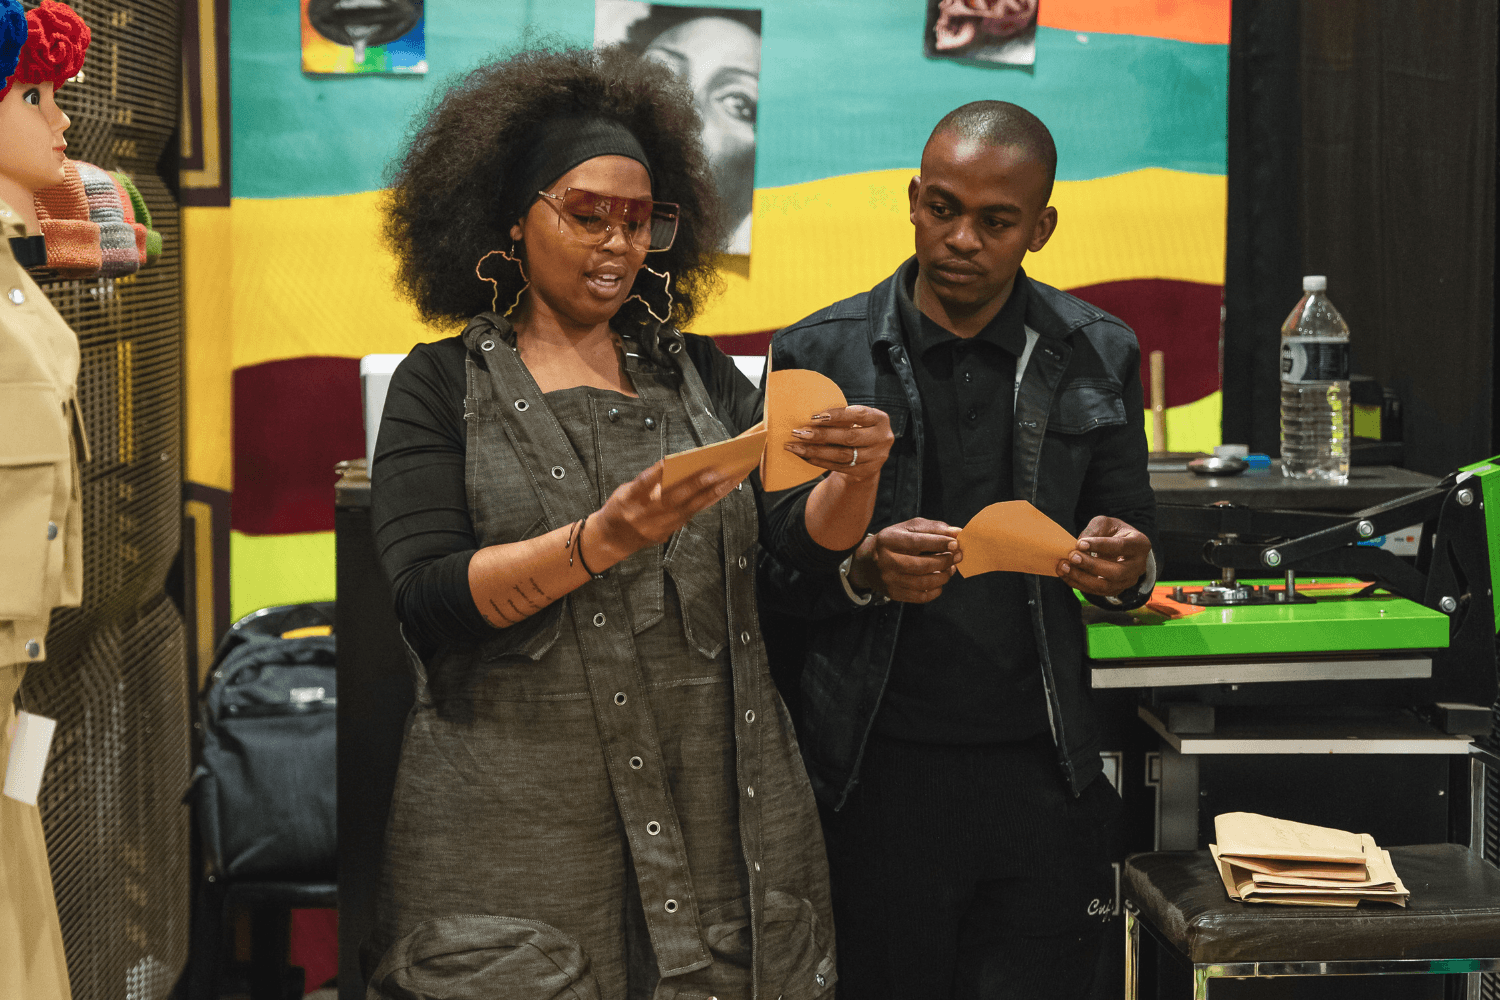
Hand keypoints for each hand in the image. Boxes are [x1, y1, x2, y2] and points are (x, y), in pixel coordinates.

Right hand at [588, 461, 737, 565]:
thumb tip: (672, 468)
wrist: (611, 540)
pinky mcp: (665, 533)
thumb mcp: (624, 491)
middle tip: (715, 471)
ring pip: (686, 509)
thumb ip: (646, 482)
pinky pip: (688, 517)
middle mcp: (644, 514)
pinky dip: (703, 504)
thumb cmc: (620, 508)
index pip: (644, 482)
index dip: (658, 471)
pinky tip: (717, 494)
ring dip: (707, 494)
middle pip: (673, 497)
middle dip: (695, 484)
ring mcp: (656, 526)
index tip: (673, 460)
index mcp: (629, 500)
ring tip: (726, 481)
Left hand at [784, 405, 894, 483]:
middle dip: (822, 435)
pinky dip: (819, 461)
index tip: (814, 416)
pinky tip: (804, 456)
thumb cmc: (857, 428)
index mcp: (880, 419)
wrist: (868, 455)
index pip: (859, 414)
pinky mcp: (865, 471)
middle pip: (849, 437)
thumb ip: (841, 416)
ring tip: (795, 446)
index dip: (837, 415)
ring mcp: (875, 458)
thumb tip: (810, 413)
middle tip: (799, 433)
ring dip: (816, 450)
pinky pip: (838, 466)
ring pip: (842, 455)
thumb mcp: (856, 419)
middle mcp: (882, 439)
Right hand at [848, 518, 962, 603]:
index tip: (955, 543)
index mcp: (889, 540)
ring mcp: (889, 579)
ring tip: (950, 569)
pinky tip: (939, 582)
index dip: (938, 543)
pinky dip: (935, 591)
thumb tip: (956, 533)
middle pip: (922, 565)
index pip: (917, 542)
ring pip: (923, 583)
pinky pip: (920, 597)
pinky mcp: (893, 593)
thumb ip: (933, 528)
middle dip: (945, 561)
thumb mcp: (908, 528)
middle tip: (957, 556)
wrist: (867, 562)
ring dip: (943, 576)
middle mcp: (886, 561)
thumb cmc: (894, 541)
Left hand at [1057, 516, 1151, 596]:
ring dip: (1082, 578)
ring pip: (1105, 586)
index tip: (1080, 544)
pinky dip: (1078, 584)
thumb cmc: (1113, 532)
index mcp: (1140, 544)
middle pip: (1116, 572)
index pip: (1121, 546)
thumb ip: (1095, 531)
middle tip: (1072, 557)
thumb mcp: (1106, 524)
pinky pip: (1096, 591)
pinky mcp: (1116, 590)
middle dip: (1091, 566)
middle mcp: (1138, 566)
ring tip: (1064, 567)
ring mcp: (1128, 581)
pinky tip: (1065, 575)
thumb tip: (1079, 547)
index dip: (1100, 546)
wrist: (1120, 547)